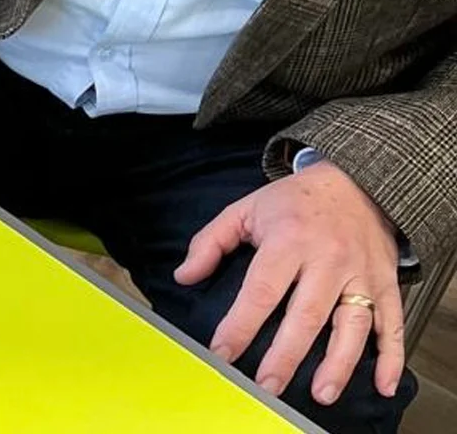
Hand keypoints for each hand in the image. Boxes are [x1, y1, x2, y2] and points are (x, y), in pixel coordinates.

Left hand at [175, 160, 404, 405]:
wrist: (358, 183)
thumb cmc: (295, 202)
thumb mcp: (246, 210)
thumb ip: (211, 242)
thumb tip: (184, 276)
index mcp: (288, 240)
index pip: (261, 290)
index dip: (240, 325)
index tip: (223, 353)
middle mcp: (327, 260)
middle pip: (305, 314)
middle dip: (286, 355)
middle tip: (268, 386)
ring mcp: (360, 274)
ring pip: (351, 324)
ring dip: (338, 363)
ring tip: (321, 394)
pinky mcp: (386, 284)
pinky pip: (392, 323)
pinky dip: (391, 357)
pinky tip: (383, 384)